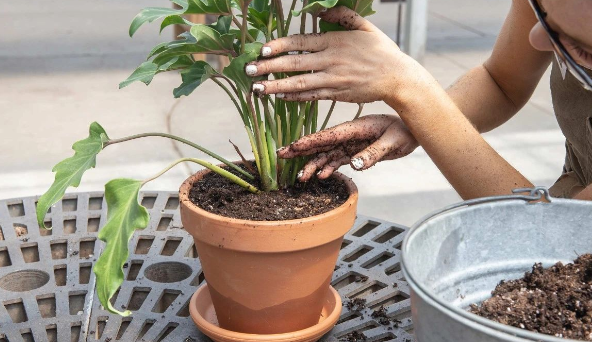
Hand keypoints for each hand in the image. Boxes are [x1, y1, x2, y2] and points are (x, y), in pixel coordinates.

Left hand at [245, 7, 409, 102]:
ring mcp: (333, 80)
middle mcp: (331, 61)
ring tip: (256, 89)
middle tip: (249, 70)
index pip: (300, 42)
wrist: (397, 78)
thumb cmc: (381, 50)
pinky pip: (311, 97)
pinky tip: (278, 96)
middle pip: (294, 64)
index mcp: (335, 41)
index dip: (279, 45)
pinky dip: (294, 97)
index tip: (262, 49)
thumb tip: (319, 10)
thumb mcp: (364, 26)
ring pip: (299, 84)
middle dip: (269, 67)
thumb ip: (341, 15)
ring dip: (276, 86)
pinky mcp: (336, 95)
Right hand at [277, 114, 417, 180]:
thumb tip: (355, 165)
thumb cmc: (405, 132)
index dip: (310, 142)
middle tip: (281, 156)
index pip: (329, 136)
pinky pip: (338, 160)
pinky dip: (329, 167)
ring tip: (301, 176)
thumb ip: (373, 154)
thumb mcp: (393, 143)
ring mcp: (351, 143)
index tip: (293, 146)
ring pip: (327, 154)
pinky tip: (321, 176)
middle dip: (302, 150)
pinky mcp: (355, 151)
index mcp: (355, 128)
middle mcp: (349, 135)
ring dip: (314, 164)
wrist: (413, 131)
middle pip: (321, 143)